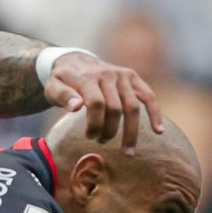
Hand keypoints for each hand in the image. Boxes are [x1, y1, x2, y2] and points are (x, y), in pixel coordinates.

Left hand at [44, 52, 162, 152]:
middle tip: (101, 142)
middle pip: (115, 108)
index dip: (94, 124)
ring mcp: (122, 75)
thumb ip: (62, 96)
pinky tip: (158, 131)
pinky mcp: (132, 77)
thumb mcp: (53, 87)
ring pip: (132, 106)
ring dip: (131, 132)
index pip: (96, 103)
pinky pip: (148, 96)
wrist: (74, 61)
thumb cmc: (62, 80)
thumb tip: (75, 107)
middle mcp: (108, 74)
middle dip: (110, 131)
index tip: (89, 137)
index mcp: (87, 77)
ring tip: (128, 151)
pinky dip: (155, 113)